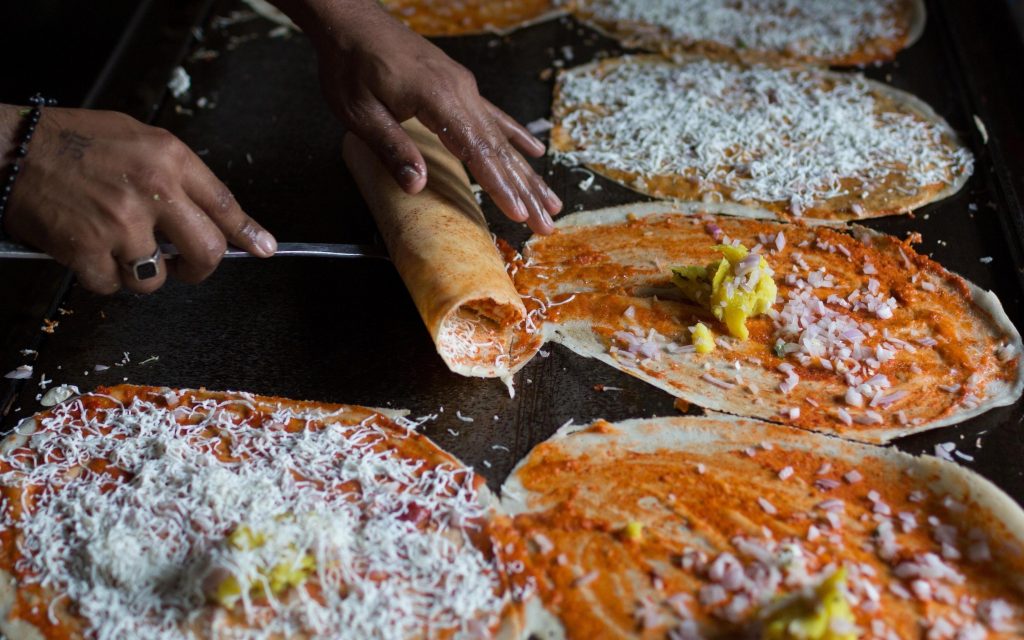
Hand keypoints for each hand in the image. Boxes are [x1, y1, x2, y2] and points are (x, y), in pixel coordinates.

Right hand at [0, 105, 276, 293]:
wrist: (9, 148)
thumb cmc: (73, 141)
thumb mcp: (139, 140)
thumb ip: (179, 176)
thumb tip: (215, 215)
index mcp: (170, 159)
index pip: (225, 206)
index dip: (249, 234)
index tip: (264, 249)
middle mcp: (153, 191)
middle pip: (208, 252)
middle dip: (201, 268)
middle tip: (186, 266)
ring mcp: (121, 224)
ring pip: (157, 278)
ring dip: (142, 273)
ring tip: (119, 247)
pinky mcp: (87, 251)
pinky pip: (112, 286)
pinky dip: (103, 277)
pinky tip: (89, 250)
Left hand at [274, 0, 561, 233]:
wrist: (351, 20)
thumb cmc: (350, 64)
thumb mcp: (360, 111)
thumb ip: (392, 147)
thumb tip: (417, 185)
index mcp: (437, 98)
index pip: (477, 151)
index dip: (500, 186)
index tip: (519, 212)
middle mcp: (460, 91)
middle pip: (499, 150)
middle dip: (526, 190)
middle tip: (546, 223)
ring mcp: (463, 87)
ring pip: (502, 137)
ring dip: (528, 172)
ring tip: (552, 201)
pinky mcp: (459, 85)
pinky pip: (494, 116)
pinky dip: (516, 136)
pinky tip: (535, 152)